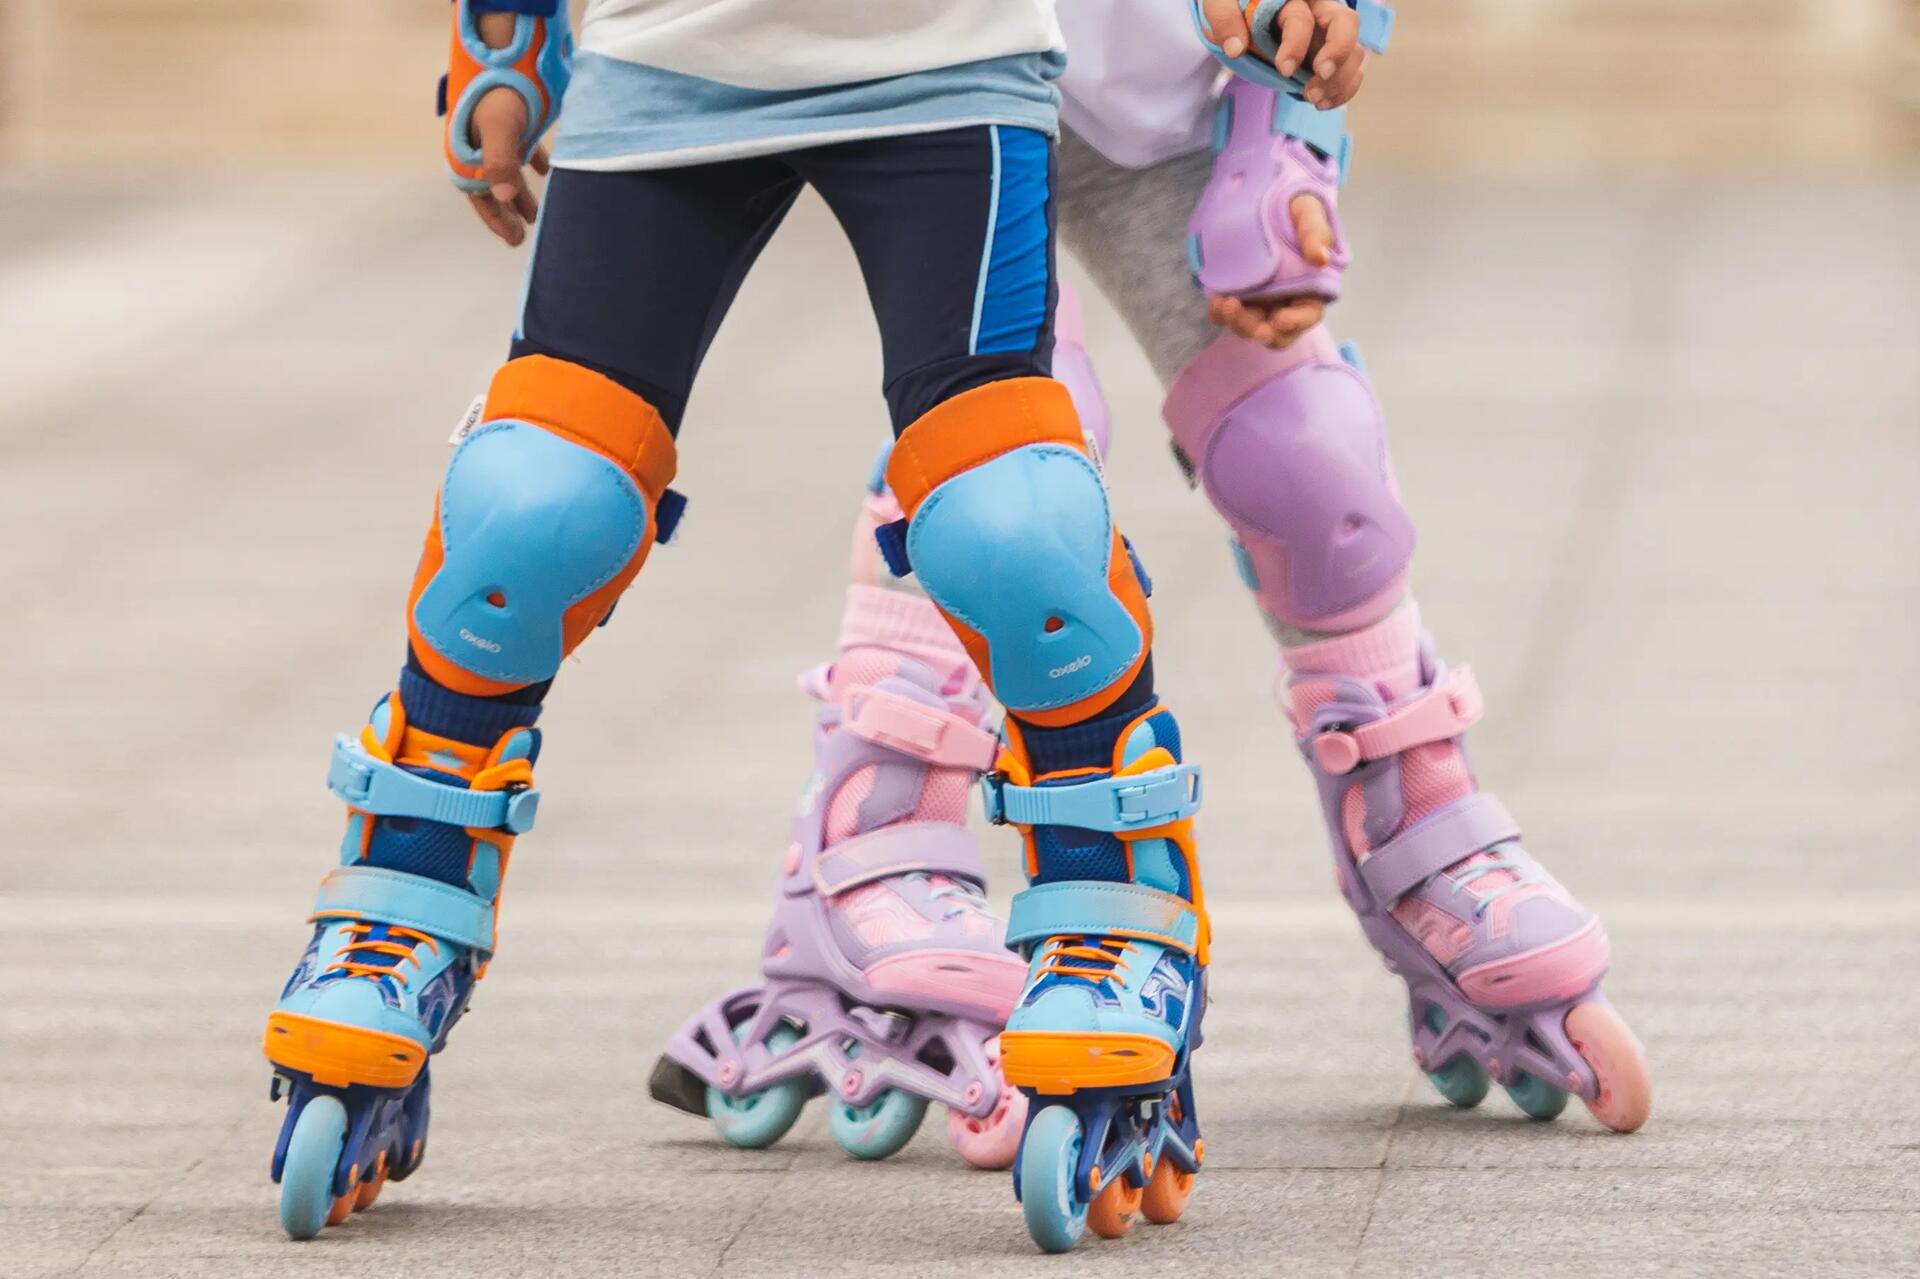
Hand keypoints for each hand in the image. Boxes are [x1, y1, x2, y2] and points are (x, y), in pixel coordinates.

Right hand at [466, 86, 548, 246]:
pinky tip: (545, 172)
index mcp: (469, 153)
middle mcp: (479, 146)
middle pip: (492, 188)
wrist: (504, 51)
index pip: (480, 195)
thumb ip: (501, 161)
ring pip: (507, 172)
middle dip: (506, 213)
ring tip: (535, 216)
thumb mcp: (500, 128)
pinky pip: (521, 148)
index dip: (495, 218)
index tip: (512, 239)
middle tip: (521, 237)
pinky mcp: (513, 121)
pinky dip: (532, 163)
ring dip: (519, 194)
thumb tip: (503, 195)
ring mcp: (496, 134)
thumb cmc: (500, 90)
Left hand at [1199, 0, 1367, 108]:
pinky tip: (1322, 104)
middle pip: (1346, 23)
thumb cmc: (1236, 5)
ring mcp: (1328, 36)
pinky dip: (1342, 91)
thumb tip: (1234, 49)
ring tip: (1313, 99)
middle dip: (1338, 52)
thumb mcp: (1222, 3)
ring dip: (1339, 80)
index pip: (1303, 18)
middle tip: (1319, 78)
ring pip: (1354, 51)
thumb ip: (1225, 18)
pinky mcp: (1331, 57)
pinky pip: (1350, 72)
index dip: (1296, 44)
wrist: (1243, 16)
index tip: (1283, 69)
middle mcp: (1318, 12)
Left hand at [1205, 193, 1333, 347]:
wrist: (1267, 199)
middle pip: (1276, 332)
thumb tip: (1320, 258)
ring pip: (1249, 327)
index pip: (1308, 315)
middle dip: (1262, 331)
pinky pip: (1226, 314)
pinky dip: (1220, 314)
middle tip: (1253, 327)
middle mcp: (1285, 302)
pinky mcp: (1236, 296)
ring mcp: (1259, 302)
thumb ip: (1315, 232)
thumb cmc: (1295, 208)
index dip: (1297, 322)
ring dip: (1238, 323)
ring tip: (1225, 304)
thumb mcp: (1307, 212)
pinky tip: (1215, 302)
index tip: (1281, 320)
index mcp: (1310, 289)